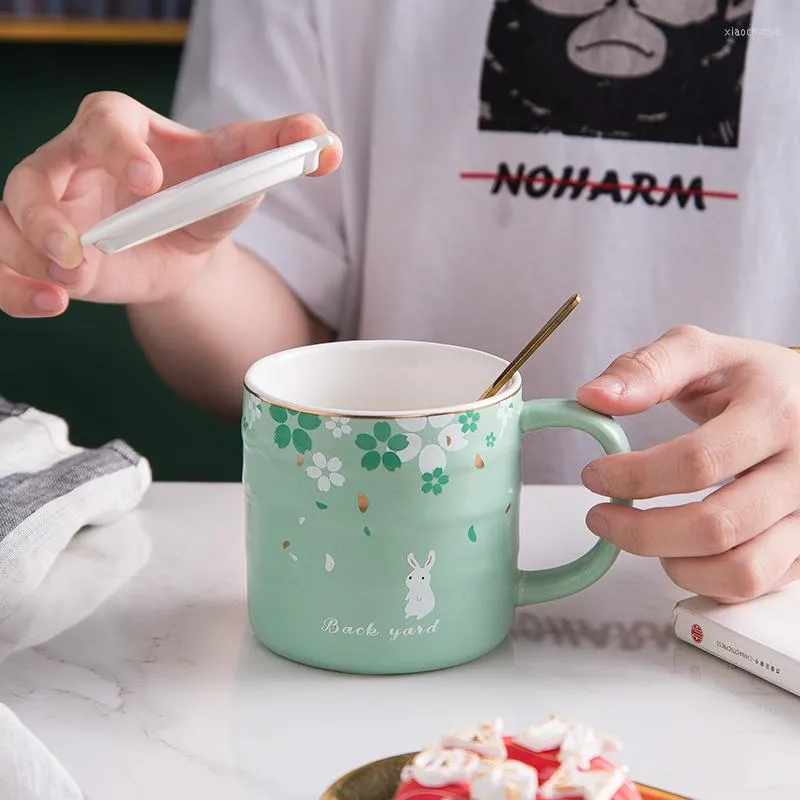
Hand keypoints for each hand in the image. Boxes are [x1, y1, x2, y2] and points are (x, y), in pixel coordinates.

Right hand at [0, 91, 341, 316]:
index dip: (120, 147)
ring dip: (28, 254)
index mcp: (122, 130)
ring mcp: (49, 208)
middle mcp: (73, 162)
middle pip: (37, 172)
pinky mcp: (40, 251)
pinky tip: (50, 304)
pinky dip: (17, 287)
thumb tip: (325, 143)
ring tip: (68, 285)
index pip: (107, 121)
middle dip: (47, 208)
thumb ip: (275, 151)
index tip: (150, 181)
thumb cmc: (203, 194)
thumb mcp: (238, 171)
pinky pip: (9, 265)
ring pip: (11, 221)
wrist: (181, 242)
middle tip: (78, 247)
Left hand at [576, 325, 799, 601]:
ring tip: (643, 537)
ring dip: (675, 565)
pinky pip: (756, 585)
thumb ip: (646, 369)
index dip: (635, 476)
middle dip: (641, 531)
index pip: (698, 461)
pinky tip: (680, 552)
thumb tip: (592, 396)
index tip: (593, 475)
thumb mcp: (702, 353)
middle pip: (717, 526)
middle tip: (600, 517)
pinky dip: (707, 581)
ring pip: (742, 571)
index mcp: (775, 413)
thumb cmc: (752, 379)